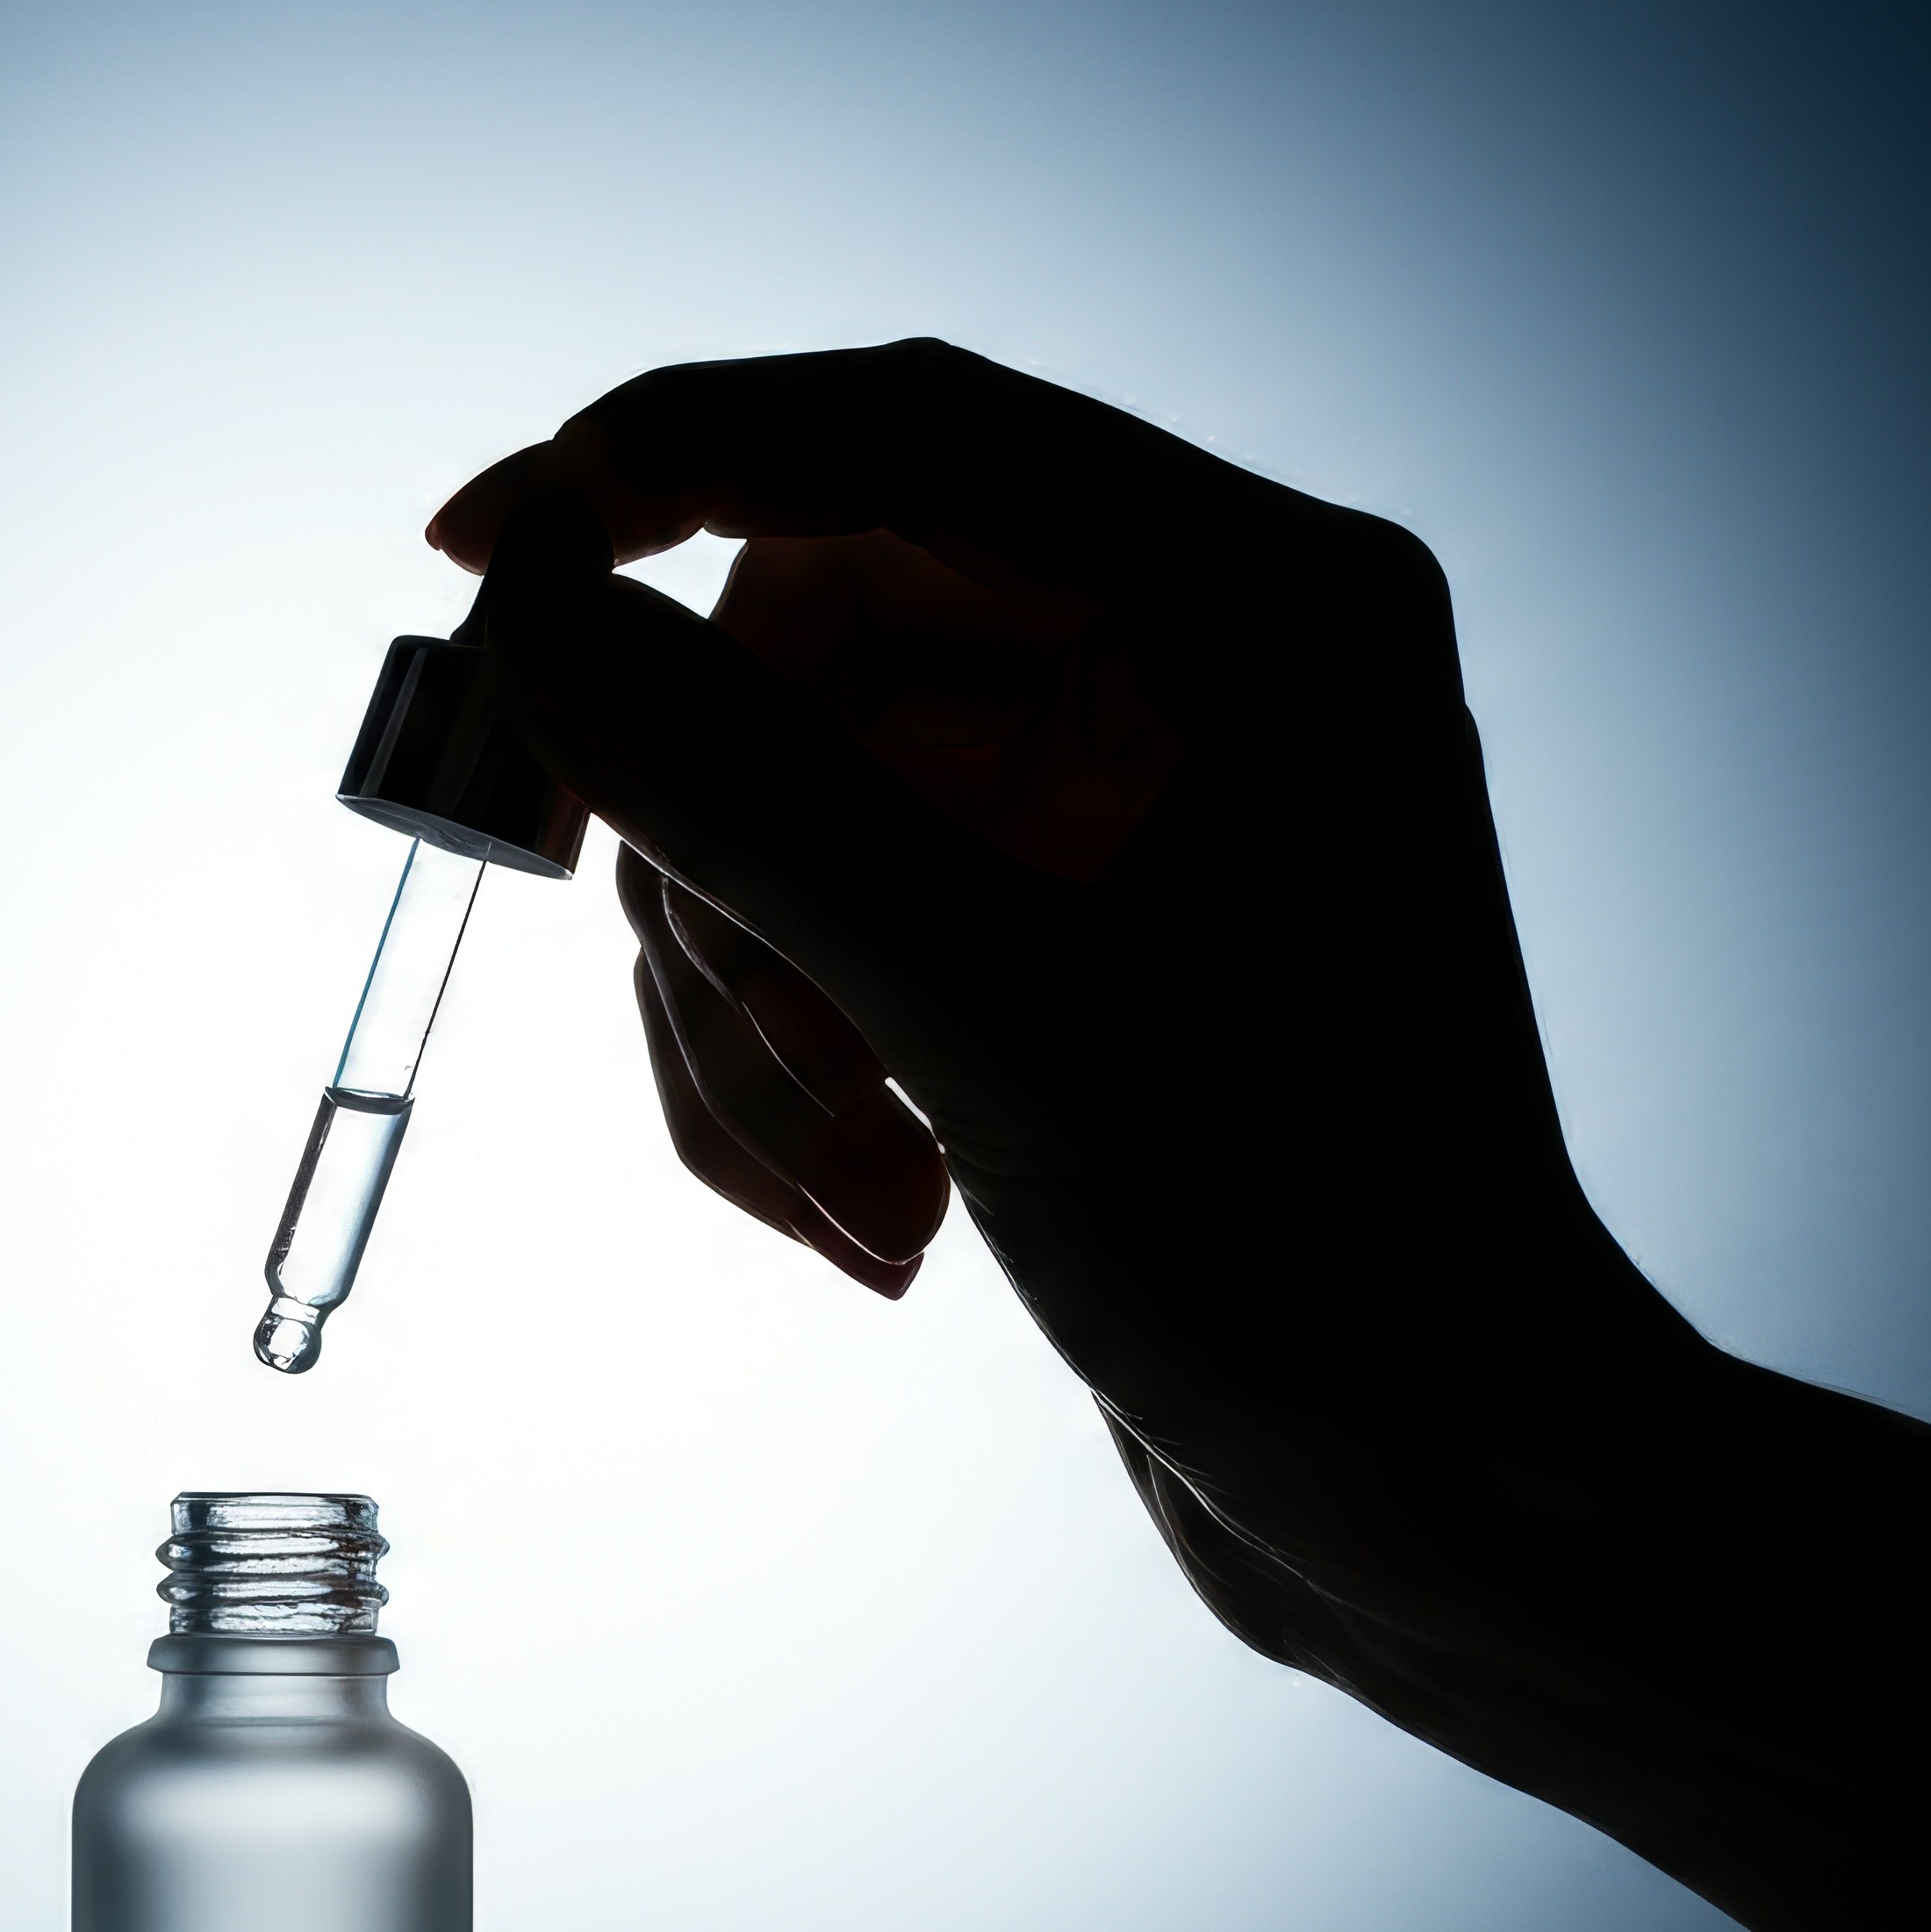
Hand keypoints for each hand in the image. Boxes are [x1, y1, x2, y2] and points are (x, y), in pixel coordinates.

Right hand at [430, 340, 1705, 1712]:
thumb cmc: (1315, 1260)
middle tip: (735, 1033)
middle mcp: (1210, 662)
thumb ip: (749, 796)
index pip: (893, 433)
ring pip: (804, 795)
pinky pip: (843, 915)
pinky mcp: (1077, 932)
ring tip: (849, 1181)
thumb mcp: (993, 1017)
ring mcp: (1136, 802)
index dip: (657, 465)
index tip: (472, 549)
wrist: (1458, 1498)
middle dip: (727, 846)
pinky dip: (802, 1057)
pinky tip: (877, 1209)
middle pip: (820, 628)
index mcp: (1257, 606)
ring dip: (757, 996)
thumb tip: (533, 616)